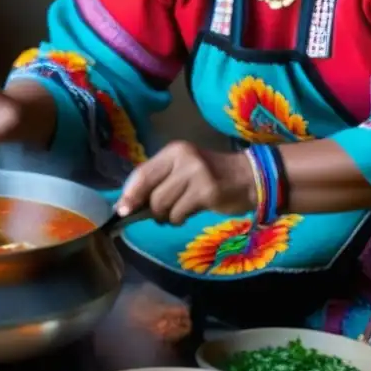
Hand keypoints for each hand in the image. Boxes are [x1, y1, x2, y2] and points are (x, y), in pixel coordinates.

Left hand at [115, 141, 256, 225]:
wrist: (249, 178)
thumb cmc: (211, 176)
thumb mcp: (183, 169)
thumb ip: (159, 180)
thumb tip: (129, 204)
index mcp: (174, 150)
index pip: (142, 173)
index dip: (129, 194)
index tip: (122, 210)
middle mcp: (184, 158)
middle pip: (150, 192)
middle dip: (149, 209)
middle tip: (158, 215)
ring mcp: (196, 174)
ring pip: (163, 205)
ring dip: (165, 216)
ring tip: (177, 213)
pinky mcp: (207, 192)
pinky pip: (179, 214)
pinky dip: (178, 220)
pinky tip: (187, 214)